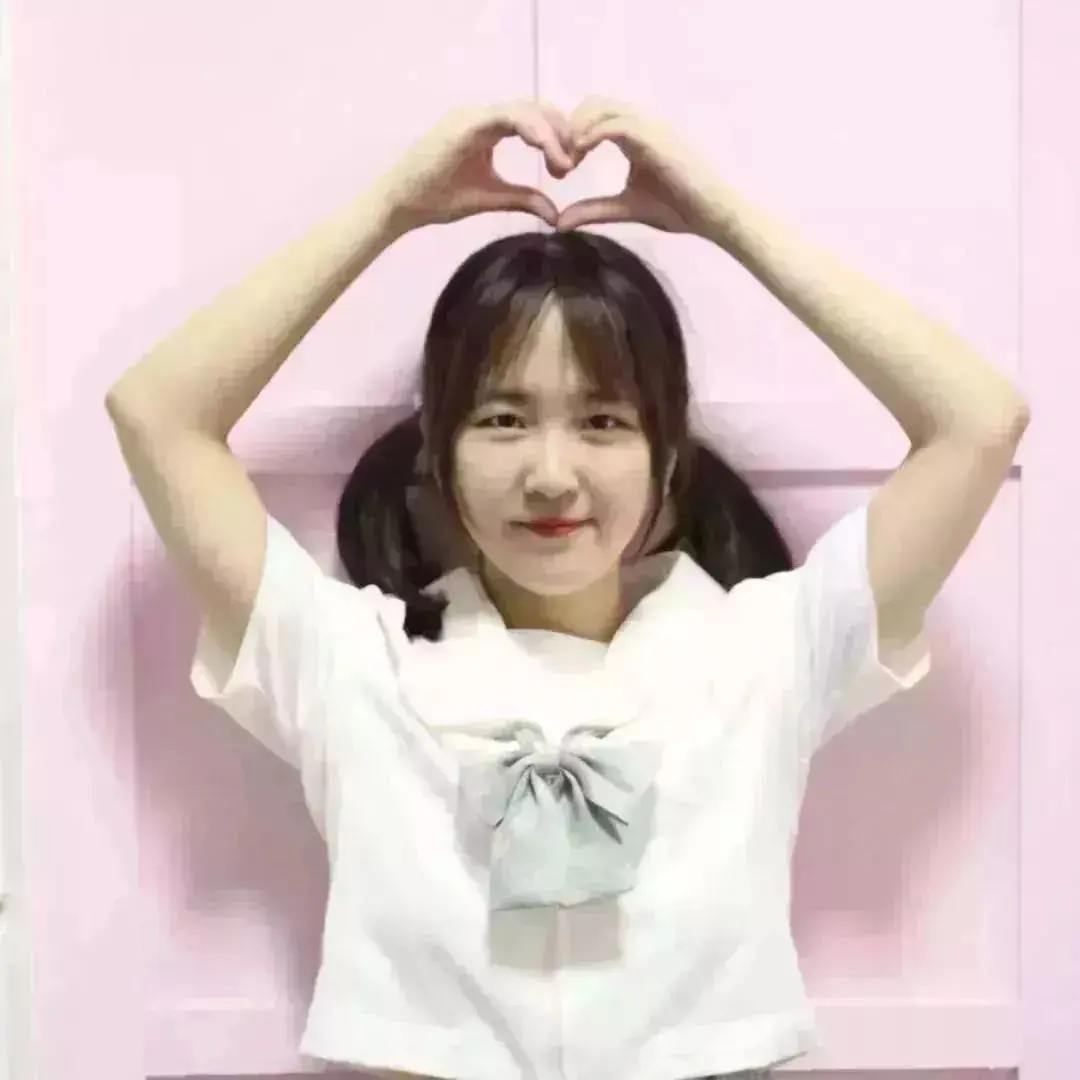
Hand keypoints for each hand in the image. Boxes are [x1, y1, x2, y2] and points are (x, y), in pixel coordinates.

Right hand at [379, 102, 575, 233]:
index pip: (532, 122)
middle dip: (560, 132)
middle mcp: (482, 117)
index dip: (555, 140)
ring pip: (524, 110)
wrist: (402, 204)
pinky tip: (548, 151)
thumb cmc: (438, 199)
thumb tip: (555, 214)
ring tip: (565, 162)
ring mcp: (473, 117)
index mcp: (488, 130)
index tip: (567, 168)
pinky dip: (532, 131)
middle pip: (534, 109)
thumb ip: (522, 199)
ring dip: (550, 133)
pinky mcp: (466, 124)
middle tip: (573, 163)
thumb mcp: (491, 198)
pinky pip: (507, 117)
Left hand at [556, 98, 722, 236]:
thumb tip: (559, 223)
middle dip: (569, 126)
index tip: (559, 165)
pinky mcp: (655, 137)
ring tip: (566, 158)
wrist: (712, 213)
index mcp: (633, 136)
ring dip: (577, 128)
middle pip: (593, 103)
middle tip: (558, 159)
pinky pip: (617, 124)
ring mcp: (649, 127)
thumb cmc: (678, 209)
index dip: (572, 134)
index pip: (595, 116)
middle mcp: (640, 124)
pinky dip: (593, 134)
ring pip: (601, 107)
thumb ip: (594, 210)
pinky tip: (579, 154)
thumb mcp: (625, 209)